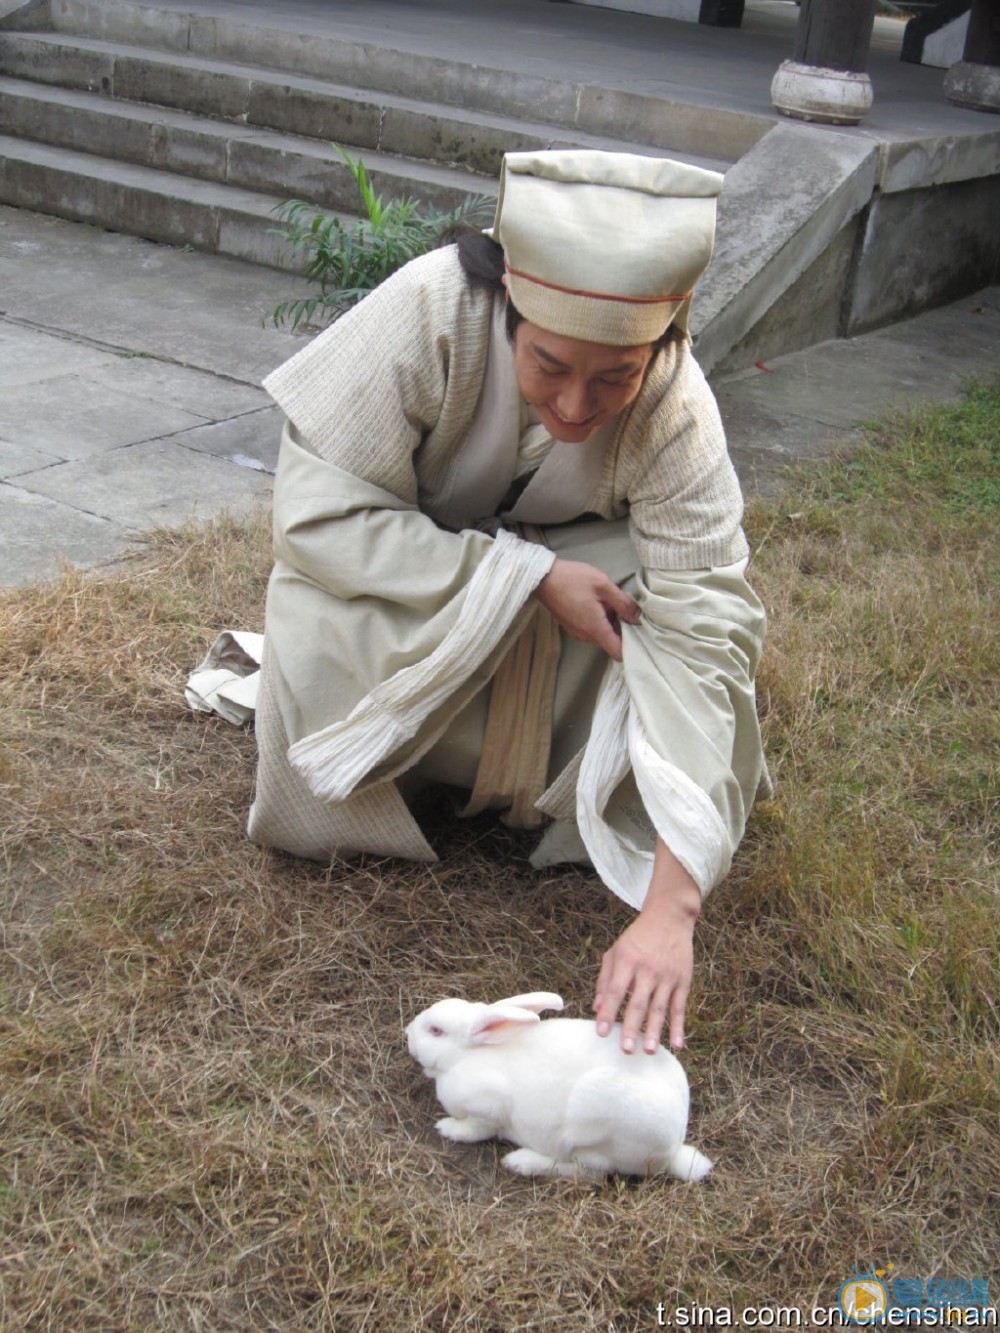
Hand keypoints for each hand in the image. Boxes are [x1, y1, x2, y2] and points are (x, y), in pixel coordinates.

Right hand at [533, 558, 639, 661]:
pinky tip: (594, 602)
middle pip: (610, 642)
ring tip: (606, 601)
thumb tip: (638, 619)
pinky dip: (597, 620)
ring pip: (600, 635)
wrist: (542, 577)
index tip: (639, 634)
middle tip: (622, 607)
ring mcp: (576, 632)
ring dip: (607, 622)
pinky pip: (590, 629)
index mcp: (595, 629)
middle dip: (619, 629)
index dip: (631, 647)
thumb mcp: (603, 585)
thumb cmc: (573, 579)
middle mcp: (585, 636)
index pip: (618, 653)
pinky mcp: (570, 627)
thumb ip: (623, 603)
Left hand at [593, 839, 700, 1053]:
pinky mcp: (683, 980)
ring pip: (660, 1007)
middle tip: (626, 1050)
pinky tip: (677, 1044)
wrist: (670, 918)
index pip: (615, 990)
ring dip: (655, 1031)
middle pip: (638, 1002)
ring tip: (649, 1051)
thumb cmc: (637, 938)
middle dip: (632, 1027)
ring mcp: (667, 975)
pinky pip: (680, 1007)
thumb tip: (596, 1009)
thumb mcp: (616, 951)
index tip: (601, 1032)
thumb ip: (604, 979)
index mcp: (627, 960)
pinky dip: (679, 1027)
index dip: (608, 1011)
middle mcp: (648, 969)